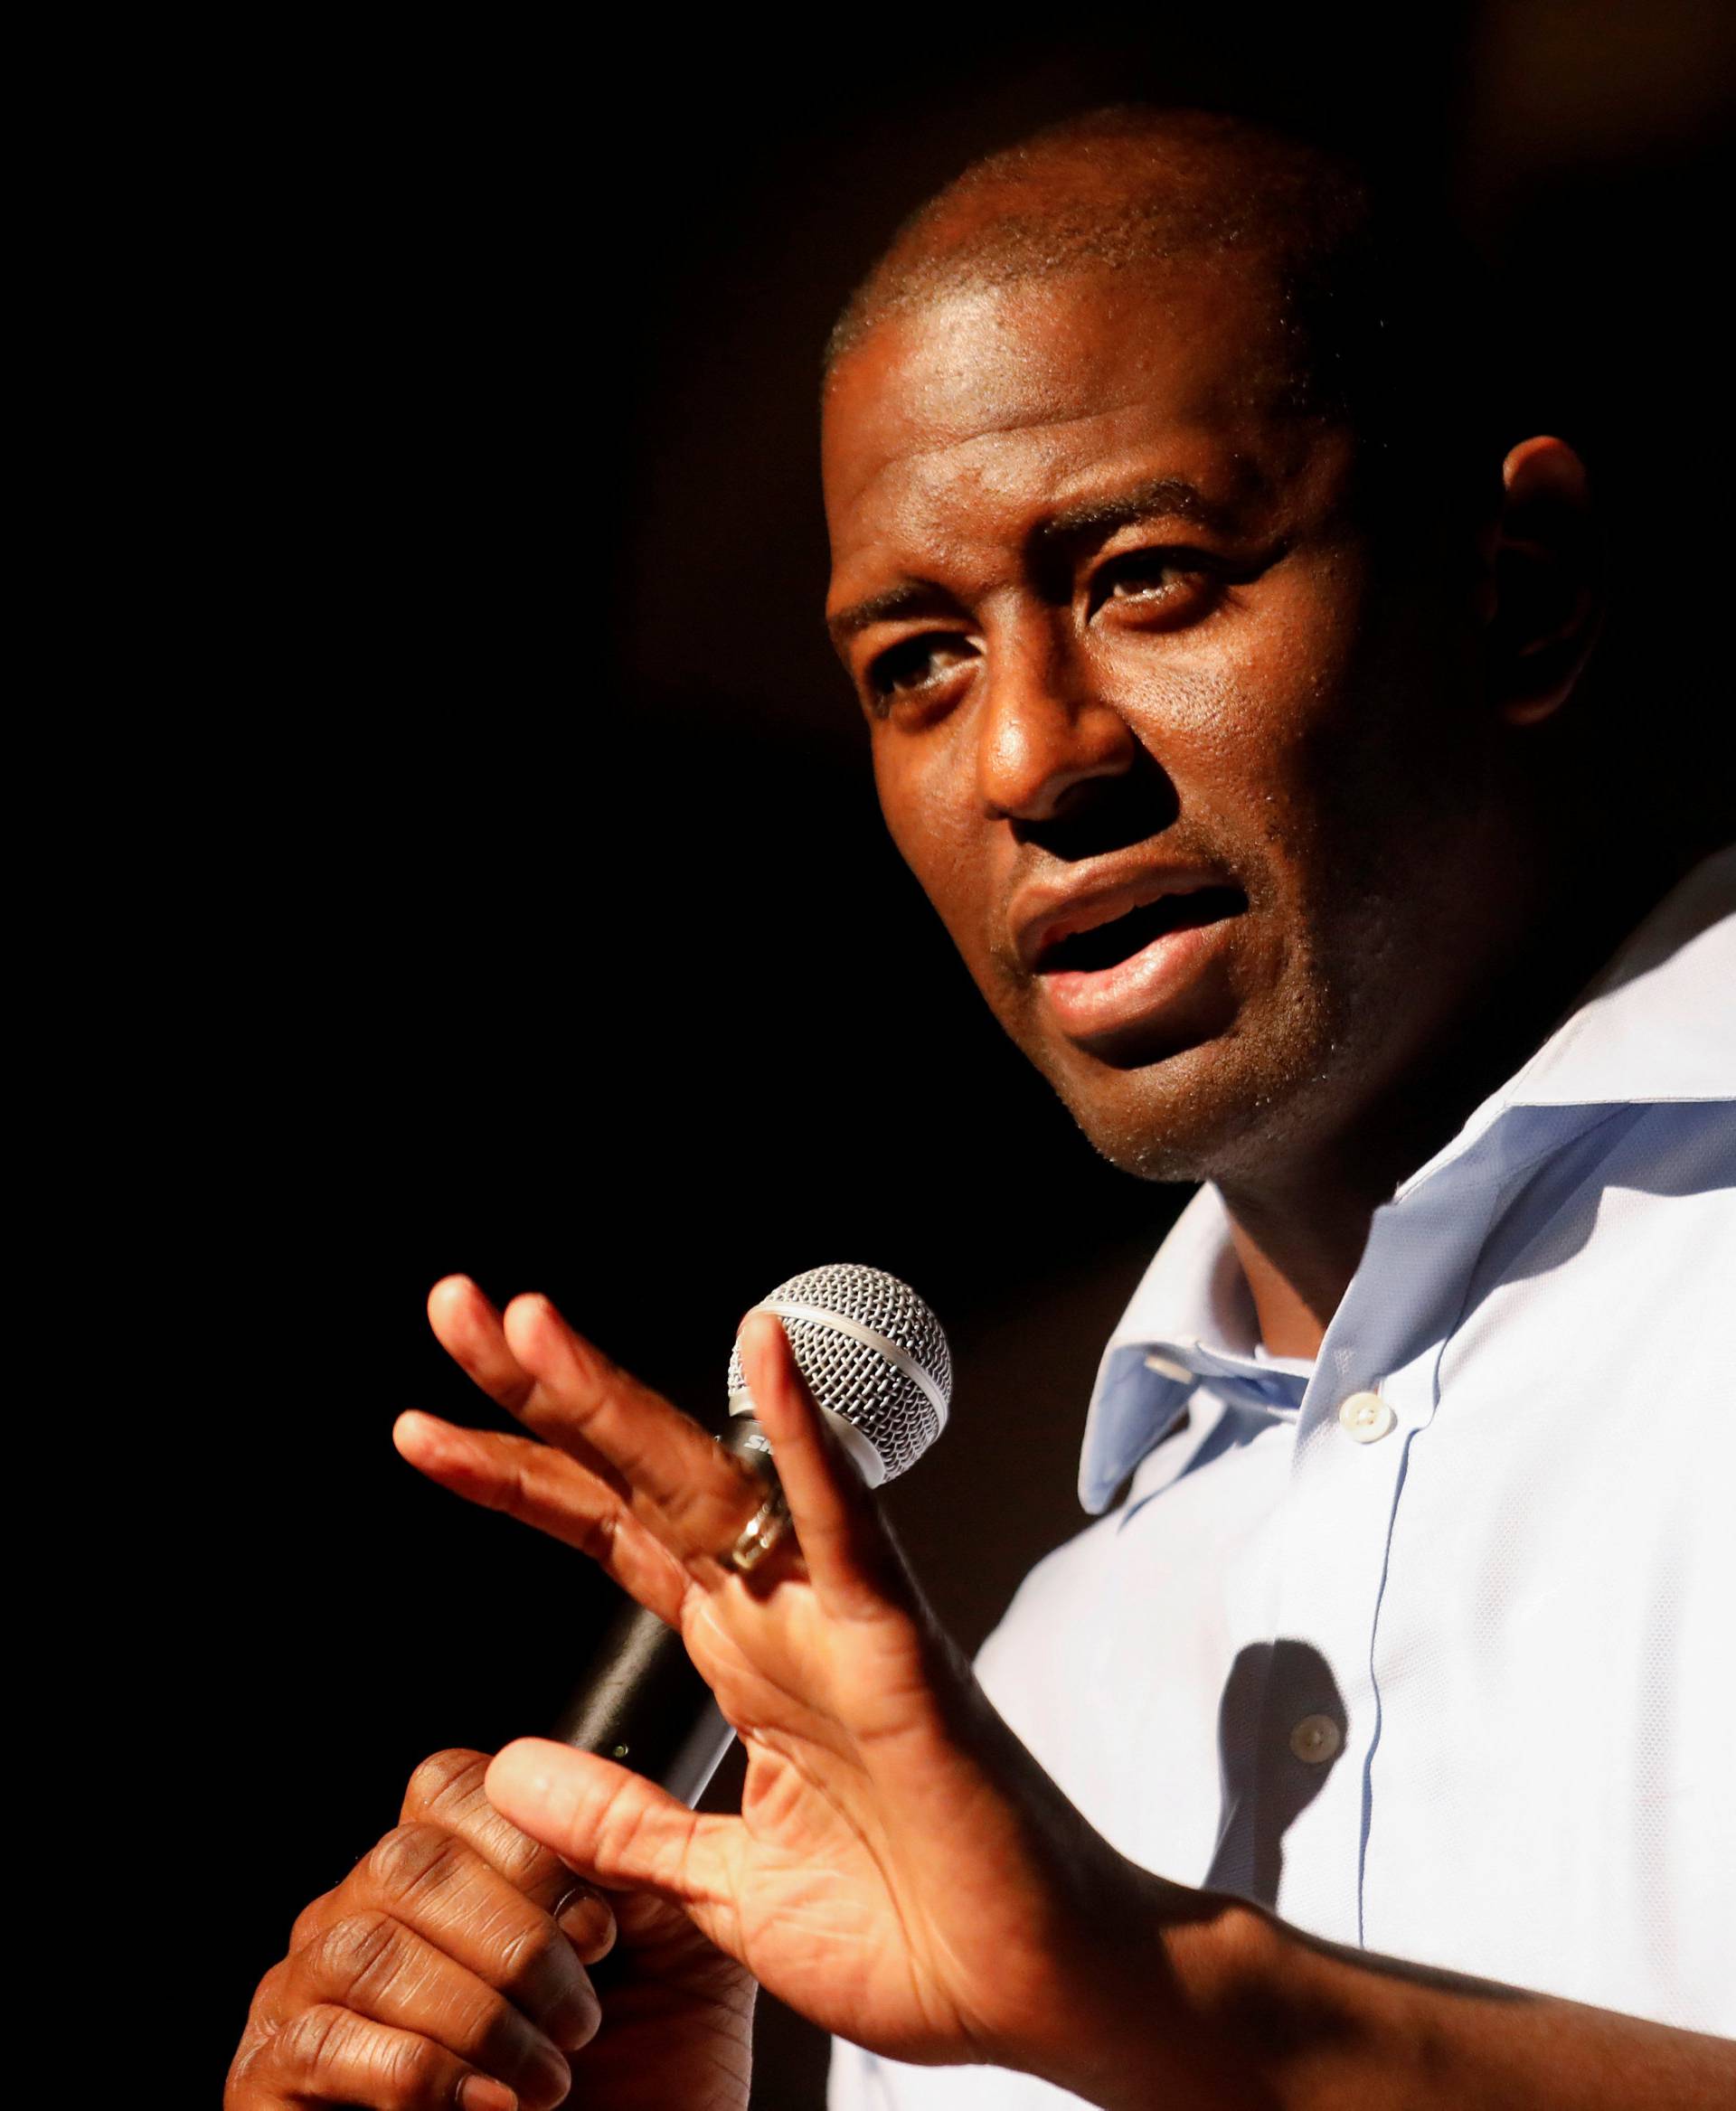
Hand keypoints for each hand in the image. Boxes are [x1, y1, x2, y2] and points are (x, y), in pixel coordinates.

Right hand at [226, 1748, 612, 2110]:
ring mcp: (308, 1988)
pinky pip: (324, 2040)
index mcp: (448, 1865)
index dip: (530, 1847)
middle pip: (409, 1860)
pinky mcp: (273, 2074)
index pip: (450, 1787)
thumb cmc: (636, 2080)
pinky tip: (487, 2108)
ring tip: (547, 2080)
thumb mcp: (668, 1953)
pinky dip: (423, 2074)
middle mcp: (364, 1907)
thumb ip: (635, 1855)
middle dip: (514, 1944)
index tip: (600, 1931)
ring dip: (476, 2016)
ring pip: (368, 1946)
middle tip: (580, 2019)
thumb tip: (572, 1782)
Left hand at [394, 1280, 1233, 2106]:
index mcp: (739, 1654)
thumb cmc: (916, 1927)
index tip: (419, 1426)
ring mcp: (836, 1621)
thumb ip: (622, 1819)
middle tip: (454, 1307)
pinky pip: (851, 1529)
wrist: (1035, 1993)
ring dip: (618, 1401)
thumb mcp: (718, 1883)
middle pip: (638, 1476)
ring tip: (528, 1327)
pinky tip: (765, 1359)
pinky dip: (809, 1442)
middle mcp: (777, 1614)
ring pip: (714, 1482)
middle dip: (541, 1394)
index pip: (606, 1532)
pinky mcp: (903, 1650)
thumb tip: (509, 1766)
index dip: (515, 1474)